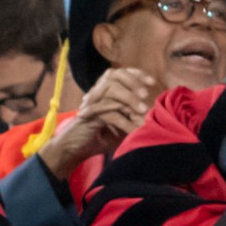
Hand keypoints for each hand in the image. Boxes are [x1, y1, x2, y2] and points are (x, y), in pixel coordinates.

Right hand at [38, 67, 155, 177]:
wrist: (74, 151)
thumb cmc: (99, 138)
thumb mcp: (121, 125)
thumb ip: (133, 117)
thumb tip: (152, 114)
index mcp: (105, 92)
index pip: (120, 74)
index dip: (135, 74)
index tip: (152, 82)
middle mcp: (97, 94)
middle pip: (115, 75)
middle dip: (133, 82)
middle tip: (145, 94)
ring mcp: (91, 103)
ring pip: (111, 89)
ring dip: (128, 98)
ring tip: (142, 110)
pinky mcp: (89, 116)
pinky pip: (108, 112)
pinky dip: (123, 120)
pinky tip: (133, 129)